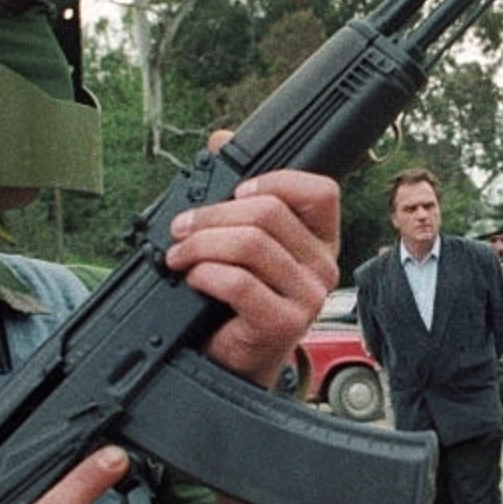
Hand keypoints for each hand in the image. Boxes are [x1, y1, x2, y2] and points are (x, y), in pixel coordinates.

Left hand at [163, 134, 340, 387]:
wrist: (233, 362)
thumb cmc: (238, 304)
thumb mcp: (240, 243)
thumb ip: (235, 192)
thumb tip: (220, 140)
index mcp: (320, 240)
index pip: (321, 191)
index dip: (277, 180)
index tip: (237, 191)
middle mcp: (323, 267)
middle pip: (269, 213)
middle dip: (212, 215)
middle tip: (181, 228)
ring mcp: (308, 298)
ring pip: (250, 245)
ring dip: (200, 245)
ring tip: (179, 256)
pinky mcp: (283, 324)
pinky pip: (239, 282)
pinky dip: (205, 275)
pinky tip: (194, 280)